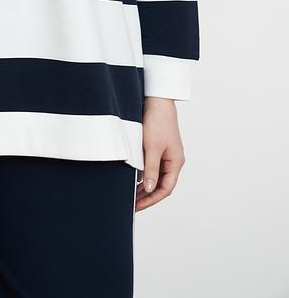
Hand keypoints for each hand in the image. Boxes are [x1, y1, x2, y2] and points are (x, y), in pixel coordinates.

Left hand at [135, 96, 184, 211]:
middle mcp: (173, 161)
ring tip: (131, 195)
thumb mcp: (152, 148)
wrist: (157, 101)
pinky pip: (153, 167)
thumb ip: (151, 169)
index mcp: (175, 162)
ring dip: (145, 186)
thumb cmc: (157, 122)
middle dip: (148, 196)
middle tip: (132, 204)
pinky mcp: (159, 148)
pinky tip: (134, 179)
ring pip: (157, 176)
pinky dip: (145, 175)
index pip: (165, 189)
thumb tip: (149, 189)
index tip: (137, 206)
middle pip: (161, 185)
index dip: (151, 200)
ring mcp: (167, 155)